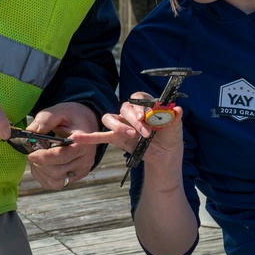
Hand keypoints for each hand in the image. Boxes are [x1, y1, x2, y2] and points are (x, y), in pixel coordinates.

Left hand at [25, 102, 98, 189]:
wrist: (86, 123)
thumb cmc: (72, 117)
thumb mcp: (60, 111)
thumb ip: (46, 119)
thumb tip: (31, 132)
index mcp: (83, 144)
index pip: (62, 156)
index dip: (44, 158)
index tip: (30, 154)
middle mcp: (85, 161)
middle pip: (57, 171)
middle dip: (40, 164)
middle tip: (32, 152)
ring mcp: (80, 171)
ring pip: (56, 181)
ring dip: (40, 171)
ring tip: (36, 157)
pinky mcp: (74, 177)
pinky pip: (56, 184)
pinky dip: (43, 176)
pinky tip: (41, 165)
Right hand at [70, 92, 184, 165]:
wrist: (165, 157)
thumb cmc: (170, 138)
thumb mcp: (176, 130)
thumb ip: (175, 119)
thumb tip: (178, 109)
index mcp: (146, 105)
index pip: (138, 97)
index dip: (141, 105)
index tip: (148, 116)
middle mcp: (132, 112)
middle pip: (124, 107)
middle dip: (134, 119)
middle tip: (146, 132)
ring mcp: (123, 124)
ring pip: (111, 118)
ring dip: (119, 126)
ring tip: (130, 136)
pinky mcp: (117, 138)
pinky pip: (101, 136)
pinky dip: (89, 137)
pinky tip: (76, 138)